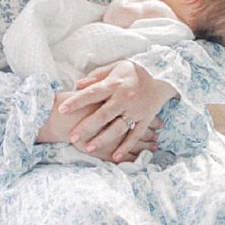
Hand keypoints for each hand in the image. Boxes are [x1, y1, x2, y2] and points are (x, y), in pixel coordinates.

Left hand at [59, 61, 175, 161]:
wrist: (162, 75)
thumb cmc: (133, 71)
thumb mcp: (114, 67)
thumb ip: (96, 76)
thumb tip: (77, 85)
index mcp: (115, 84)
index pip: (92, 93)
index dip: (77, 102)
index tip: (62, 109)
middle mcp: (124, 98)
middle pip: (103, 114)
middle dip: (86, 126)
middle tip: (72, 137)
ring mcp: (135, 110)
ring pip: (118, 127)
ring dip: (103, 139)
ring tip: (88, 148)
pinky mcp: (145, 119)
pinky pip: (135, 135)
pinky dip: (126, 146)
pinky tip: (115, 157)